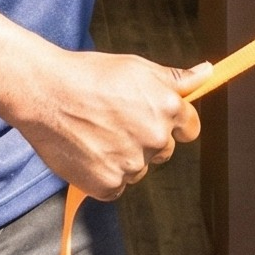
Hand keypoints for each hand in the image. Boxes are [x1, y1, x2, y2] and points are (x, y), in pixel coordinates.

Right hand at [3, 49, 208, 200]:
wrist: (46, 93)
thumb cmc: (90, 74)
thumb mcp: (138, 67)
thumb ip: (176, 78)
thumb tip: (208, 73)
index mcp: (167, 108)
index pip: (189, 128)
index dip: (173, 124)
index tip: (153, 119)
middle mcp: (155, 138)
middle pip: (163, 150)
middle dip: (144, 139)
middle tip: (113, 121)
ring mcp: (132, 164)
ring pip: (137, 169)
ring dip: (122, 158)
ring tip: (95, 134)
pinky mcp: (108, 185)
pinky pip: (115, 187)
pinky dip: (102, 175)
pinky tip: (87, 152)